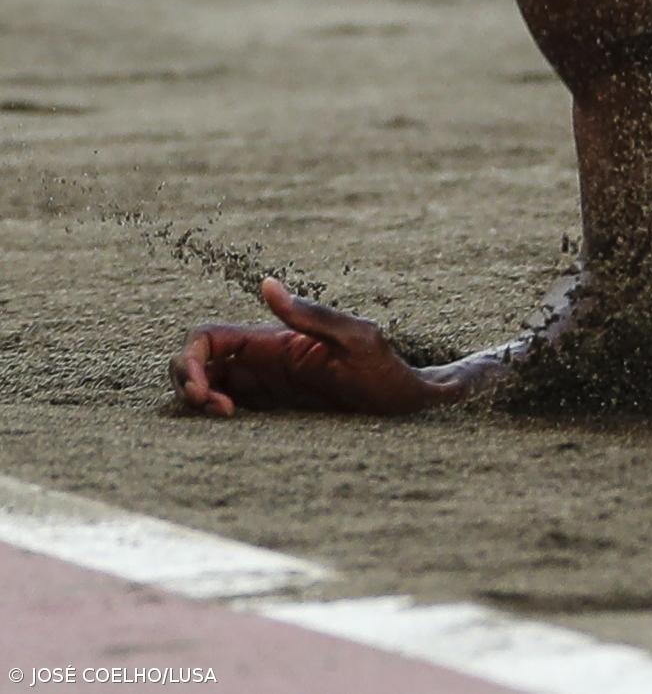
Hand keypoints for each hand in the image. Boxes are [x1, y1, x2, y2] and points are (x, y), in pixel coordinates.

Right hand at [171, 280, 455, 417]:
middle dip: (187, 380)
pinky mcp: (273, 404)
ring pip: (206, 380)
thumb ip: (312, 316)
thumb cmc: (388, 371)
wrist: (409, 404)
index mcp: (275, 340)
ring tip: (226, 414)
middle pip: (197, 359)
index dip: (191, 361)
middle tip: (217, 407)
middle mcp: (263, 357)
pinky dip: (213, 411)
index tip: (208, 393)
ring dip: (198, 397)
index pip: (207, 338)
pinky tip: (235, 422)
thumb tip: (268, 283)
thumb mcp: (356, 340)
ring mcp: (265, 381)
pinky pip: (226, 401)